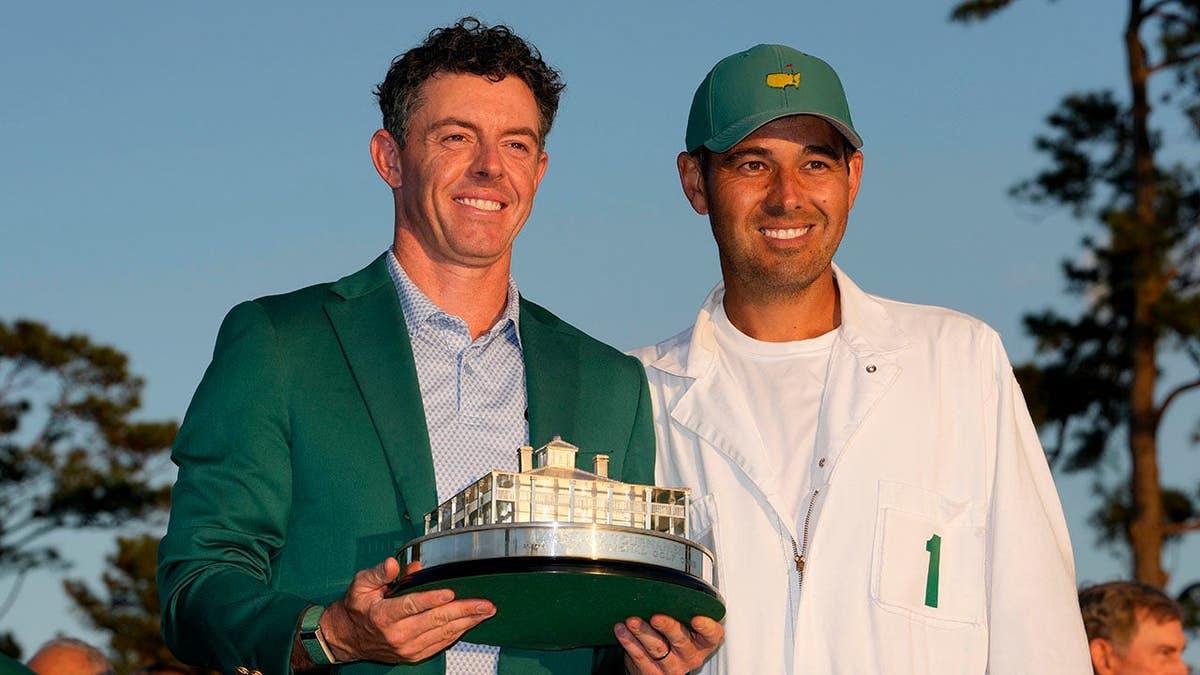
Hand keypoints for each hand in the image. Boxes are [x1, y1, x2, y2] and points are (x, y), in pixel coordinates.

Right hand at [321, 558, 495, 663]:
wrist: (348, 638)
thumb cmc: (358, 608)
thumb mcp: (360, 584)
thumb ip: (378, 573)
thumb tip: (392, 564)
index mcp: (383, 615)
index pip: (411, 606)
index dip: (432, 599)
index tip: (450, 592)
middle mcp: (397, 634)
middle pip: (434, 621)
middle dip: (463, 611)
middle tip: (483, 604)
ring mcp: (407, 648)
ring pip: (442, 634)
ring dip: (466, 622)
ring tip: (484, 612)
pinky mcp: (414, 655)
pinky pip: (440, 644)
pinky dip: (457, 633)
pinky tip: (470, 623)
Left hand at [614, 614, 722, 673]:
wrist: (659, 666)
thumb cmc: (674, 639)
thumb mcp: (686, 627)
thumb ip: (684, 612)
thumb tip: (669, 587)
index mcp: (703, 643)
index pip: (712, 636)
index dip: (707, 628)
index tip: (697, 619)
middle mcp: (690, 655)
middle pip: (681, 641)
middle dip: (668, 627)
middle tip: (656, 617)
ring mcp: (672, 666)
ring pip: (657, 648)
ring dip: (643, 632)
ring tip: (632, 621)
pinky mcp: (653, 672)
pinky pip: (640, 657)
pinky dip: (629, 642)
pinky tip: (622, 630)